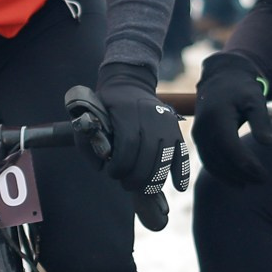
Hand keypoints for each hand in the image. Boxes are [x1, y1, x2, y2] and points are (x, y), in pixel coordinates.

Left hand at [95, 65, 188, 193]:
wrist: (129, 84)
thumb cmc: (106, 106)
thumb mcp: (91, 116)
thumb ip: (89, 141)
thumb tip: (101, 167)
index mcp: (127, 111)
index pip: (128, 145)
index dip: (120, 165)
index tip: (112, 173)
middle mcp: (150, 116)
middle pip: (148, 155)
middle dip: (136, 177)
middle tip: (126, 184)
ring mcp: (166, 123)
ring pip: (165, 158)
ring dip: (154, 179)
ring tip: (142, 187)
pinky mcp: (176, 130)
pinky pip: (182, 153)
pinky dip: (182, 172)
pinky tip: (179, 187)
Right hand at [191, 51, 271, 184]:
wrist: (220, 81)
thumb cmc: (241, 90)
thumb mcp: (255, 100)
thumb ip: (261, 121)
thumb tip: (268, 143)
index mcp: (217, 117)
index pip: (230, 148)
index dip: (246, 165)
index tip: (264, 174)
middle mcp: (203, 128)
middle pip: (221, 159)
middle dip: (241, 173)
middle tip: (262, 180)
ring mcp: (197, 134)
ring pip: (212, 163)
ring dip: (231, 176)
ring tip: (251, 183)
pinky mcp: (198, 139)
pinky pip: (207, 160)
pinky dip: (221, 173)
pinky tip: (236, 180)